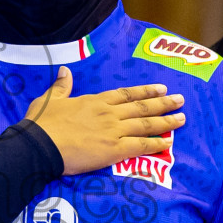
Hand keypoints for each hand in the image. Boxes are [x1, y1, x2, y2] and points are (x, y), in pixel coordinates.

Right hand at [25, 66, 184, 175]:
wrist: (40, 144)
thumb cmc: (42, 123)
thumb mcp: (49, 99)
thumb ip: (61, 86)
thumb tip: (65, 71)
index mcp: (95, 101)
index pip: (126, 94)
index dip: (145, 91)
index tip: (160, 88)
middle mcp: (109, 113)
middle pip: (142, 107)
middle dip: (164, 103)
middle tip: (180, 100)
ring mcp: (113, 131)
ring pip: (146, 124)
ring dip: (166, 121)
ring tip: (182, 118)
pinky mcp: (113, 150)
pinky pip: (140, 146)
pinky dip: (156, 144)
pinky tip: (168, 143)